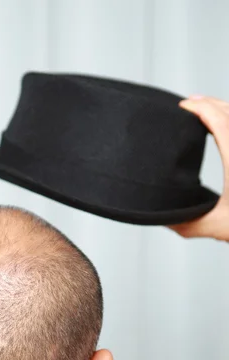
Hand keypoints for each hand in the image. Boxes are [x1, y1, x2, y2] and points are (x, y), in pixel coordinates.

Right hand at [169, 96, 228, 241]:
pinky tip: (228, 132)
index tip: (183, 105)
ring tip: (209, 112)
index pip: (219, 120)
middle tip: (192, 103)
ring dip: (225, 111)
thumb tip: (165, 220)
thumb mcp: (218, 227)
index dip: (199, 108)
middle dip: (211, 103)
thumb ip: (187, 224)